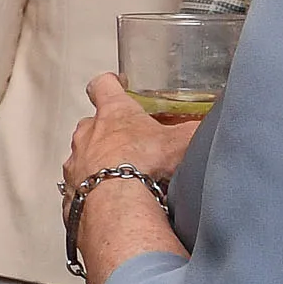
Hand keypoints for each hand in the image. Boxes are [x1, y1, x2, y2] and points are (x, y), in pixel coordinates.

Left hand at [62, 74, 193, 191]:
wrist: (118, 200)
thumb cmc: (145, 162)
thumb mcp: (182, 140)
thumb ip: (194, 129)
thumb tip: (212, 125)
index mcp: (113, 112)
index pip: (103, 85)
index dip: (110, 83)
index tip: (114, 83)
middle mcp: (87, 132)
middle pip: (93, 123)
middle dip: (108, 131)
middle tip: (129, 142)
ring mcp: (76, 160)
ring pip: (84, 155)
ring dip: (99, 162)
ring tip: (122, 175)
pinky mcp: (71, 187)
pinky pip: (81, 184)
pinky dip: (93, 188)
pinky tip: (111, 197)